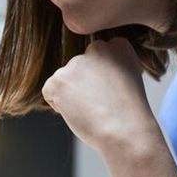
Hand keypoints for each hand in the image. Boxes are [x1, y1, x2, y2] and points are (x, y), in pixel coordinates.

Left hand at [41, 36, 157, 152]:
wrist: (125, 131)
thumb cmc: (127, 114)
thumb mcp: (127, 79)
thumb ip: (108, 66)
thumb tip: (86, 71)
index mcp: (118, 45)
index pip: (96, 59)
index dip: (102, 82)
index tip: (114, 93)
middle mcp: (97, 48)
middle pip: (78, 69)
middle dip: (84, 87)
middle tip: (103, 103)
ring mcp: (77, 62)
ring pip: (64, 80)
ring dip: (72, 96)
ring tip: (93, 108)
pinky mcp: (60, 78)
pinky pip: (50, 91)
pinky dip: (59, 105)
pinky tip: (79, 111)